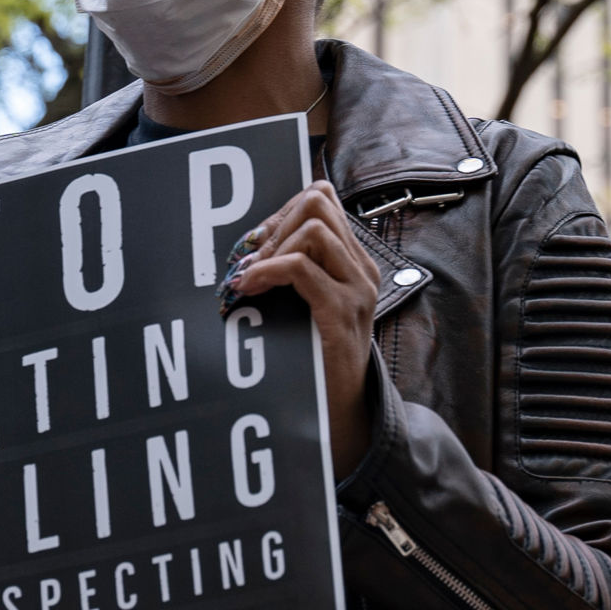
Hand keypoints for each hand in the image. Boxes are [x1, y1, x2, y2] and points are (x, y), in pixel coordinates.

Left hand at [221, 181, 383, 473]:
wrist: (339, 410)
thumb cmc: (315, 357)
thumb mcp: (308, 305)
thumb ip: (295, 271)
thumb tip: (253, 241)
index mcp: (355, 261)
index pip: (322, 199)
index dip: (281, 210)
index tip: (256, 244)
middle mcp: (361, 269)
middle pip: (317, 202)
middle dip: (274, 224)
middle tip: (251, 260)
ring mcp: (356, 289)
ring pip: (313, 228)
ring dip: (271, 248)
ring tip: (250, 277)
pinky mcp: (340, 313)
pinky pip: (301, 268)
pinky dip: (268, 271)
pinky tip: (249, 287)